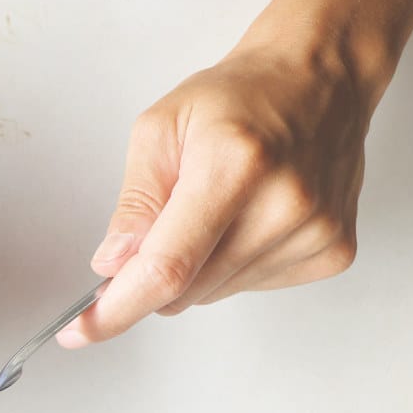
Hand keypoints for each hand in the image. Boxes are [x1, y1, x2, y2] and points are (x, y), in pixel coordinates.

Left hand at [57, 42, 371, 347]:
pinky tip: (246, 216)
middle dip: (150, 275)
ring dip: (194, 267)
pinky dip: (230, 264)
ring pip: (213, 294)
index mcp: (234, 167)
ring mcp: (315, 233)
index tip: (79, 331)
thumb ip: (134, 203)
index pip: (168, 267)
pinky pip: (250, 286)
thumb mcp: (159, 130)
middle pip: (186, 288)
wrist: (318, 81)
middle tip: (155, 228)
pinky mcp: (332, 252)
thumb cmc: (238, 98)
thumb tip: (112, 265)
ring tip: (216, 205)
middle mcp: (284, 205)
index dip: (118, 308)